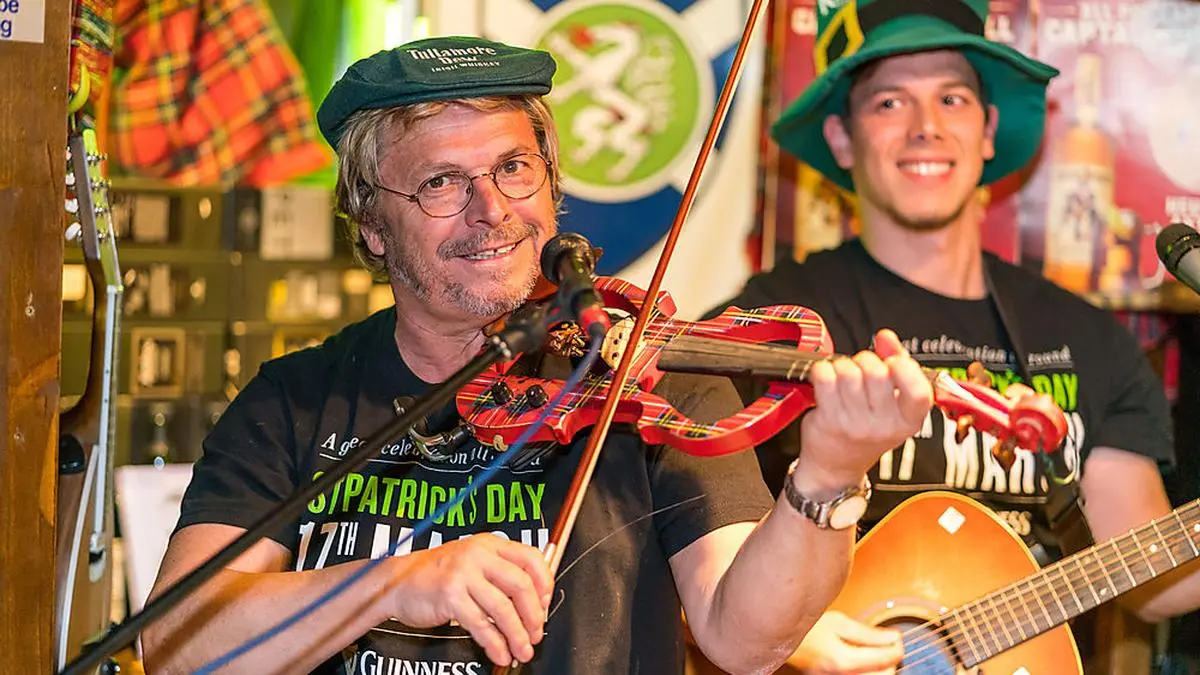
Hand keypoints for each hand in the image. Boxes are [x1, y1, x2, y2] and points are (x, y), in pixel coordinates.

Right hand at [386, 533, 552, 664]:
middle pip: (521, 585)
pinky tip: (500, 653)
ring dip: (517, 635)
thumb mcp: (472, 562)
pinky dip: (494, 643)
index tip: (545, 605)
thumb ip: (500, 573)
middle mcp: (478, 554)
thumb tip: (534, 601)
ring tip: (522, 650)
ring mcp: (463, 573)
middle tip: (536, 634)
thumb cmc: (438, 574)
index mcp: (490, 544)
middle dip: (533, 616)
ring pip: (503, 609)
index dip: (545, 584)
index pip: (531, 558)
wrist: (397, 582)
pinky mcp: (450, 595)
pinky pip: (481, 624)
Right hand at [789, 611, 903, 673]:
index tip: (897, 637)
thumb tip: (892, 637)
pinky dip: (866, 670)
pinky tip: (862, 658)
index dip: (897, 647)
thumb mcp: (838, 622)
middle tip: (888, 643)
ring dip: (880, 667)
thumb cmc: (805, 626)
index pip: (884, 659)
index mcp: (843, 660)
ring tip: (875, 650)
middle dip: (890, 659)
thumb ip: (868, 633)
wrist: (780, 635)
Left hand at [797, 329, 932, 489]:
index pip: (918, 391)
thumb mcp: (893, 404)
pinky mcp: (828, 419)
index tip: (892, 362)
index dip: (904, 367)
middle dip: (866, 360)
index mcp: (908, 422)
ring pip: (848, 371)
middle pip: (877, 372)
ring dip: (843, 366)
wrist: (835, 465)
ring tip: (842, 378)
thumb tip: (886, 337)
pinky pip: (824, 377)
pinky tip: (826, 381)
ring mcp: (855, 425)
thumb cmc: (865, 429)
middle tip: (861, 369)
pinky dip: (823, 370)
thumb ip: (897, 365)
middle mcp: (883, 426)